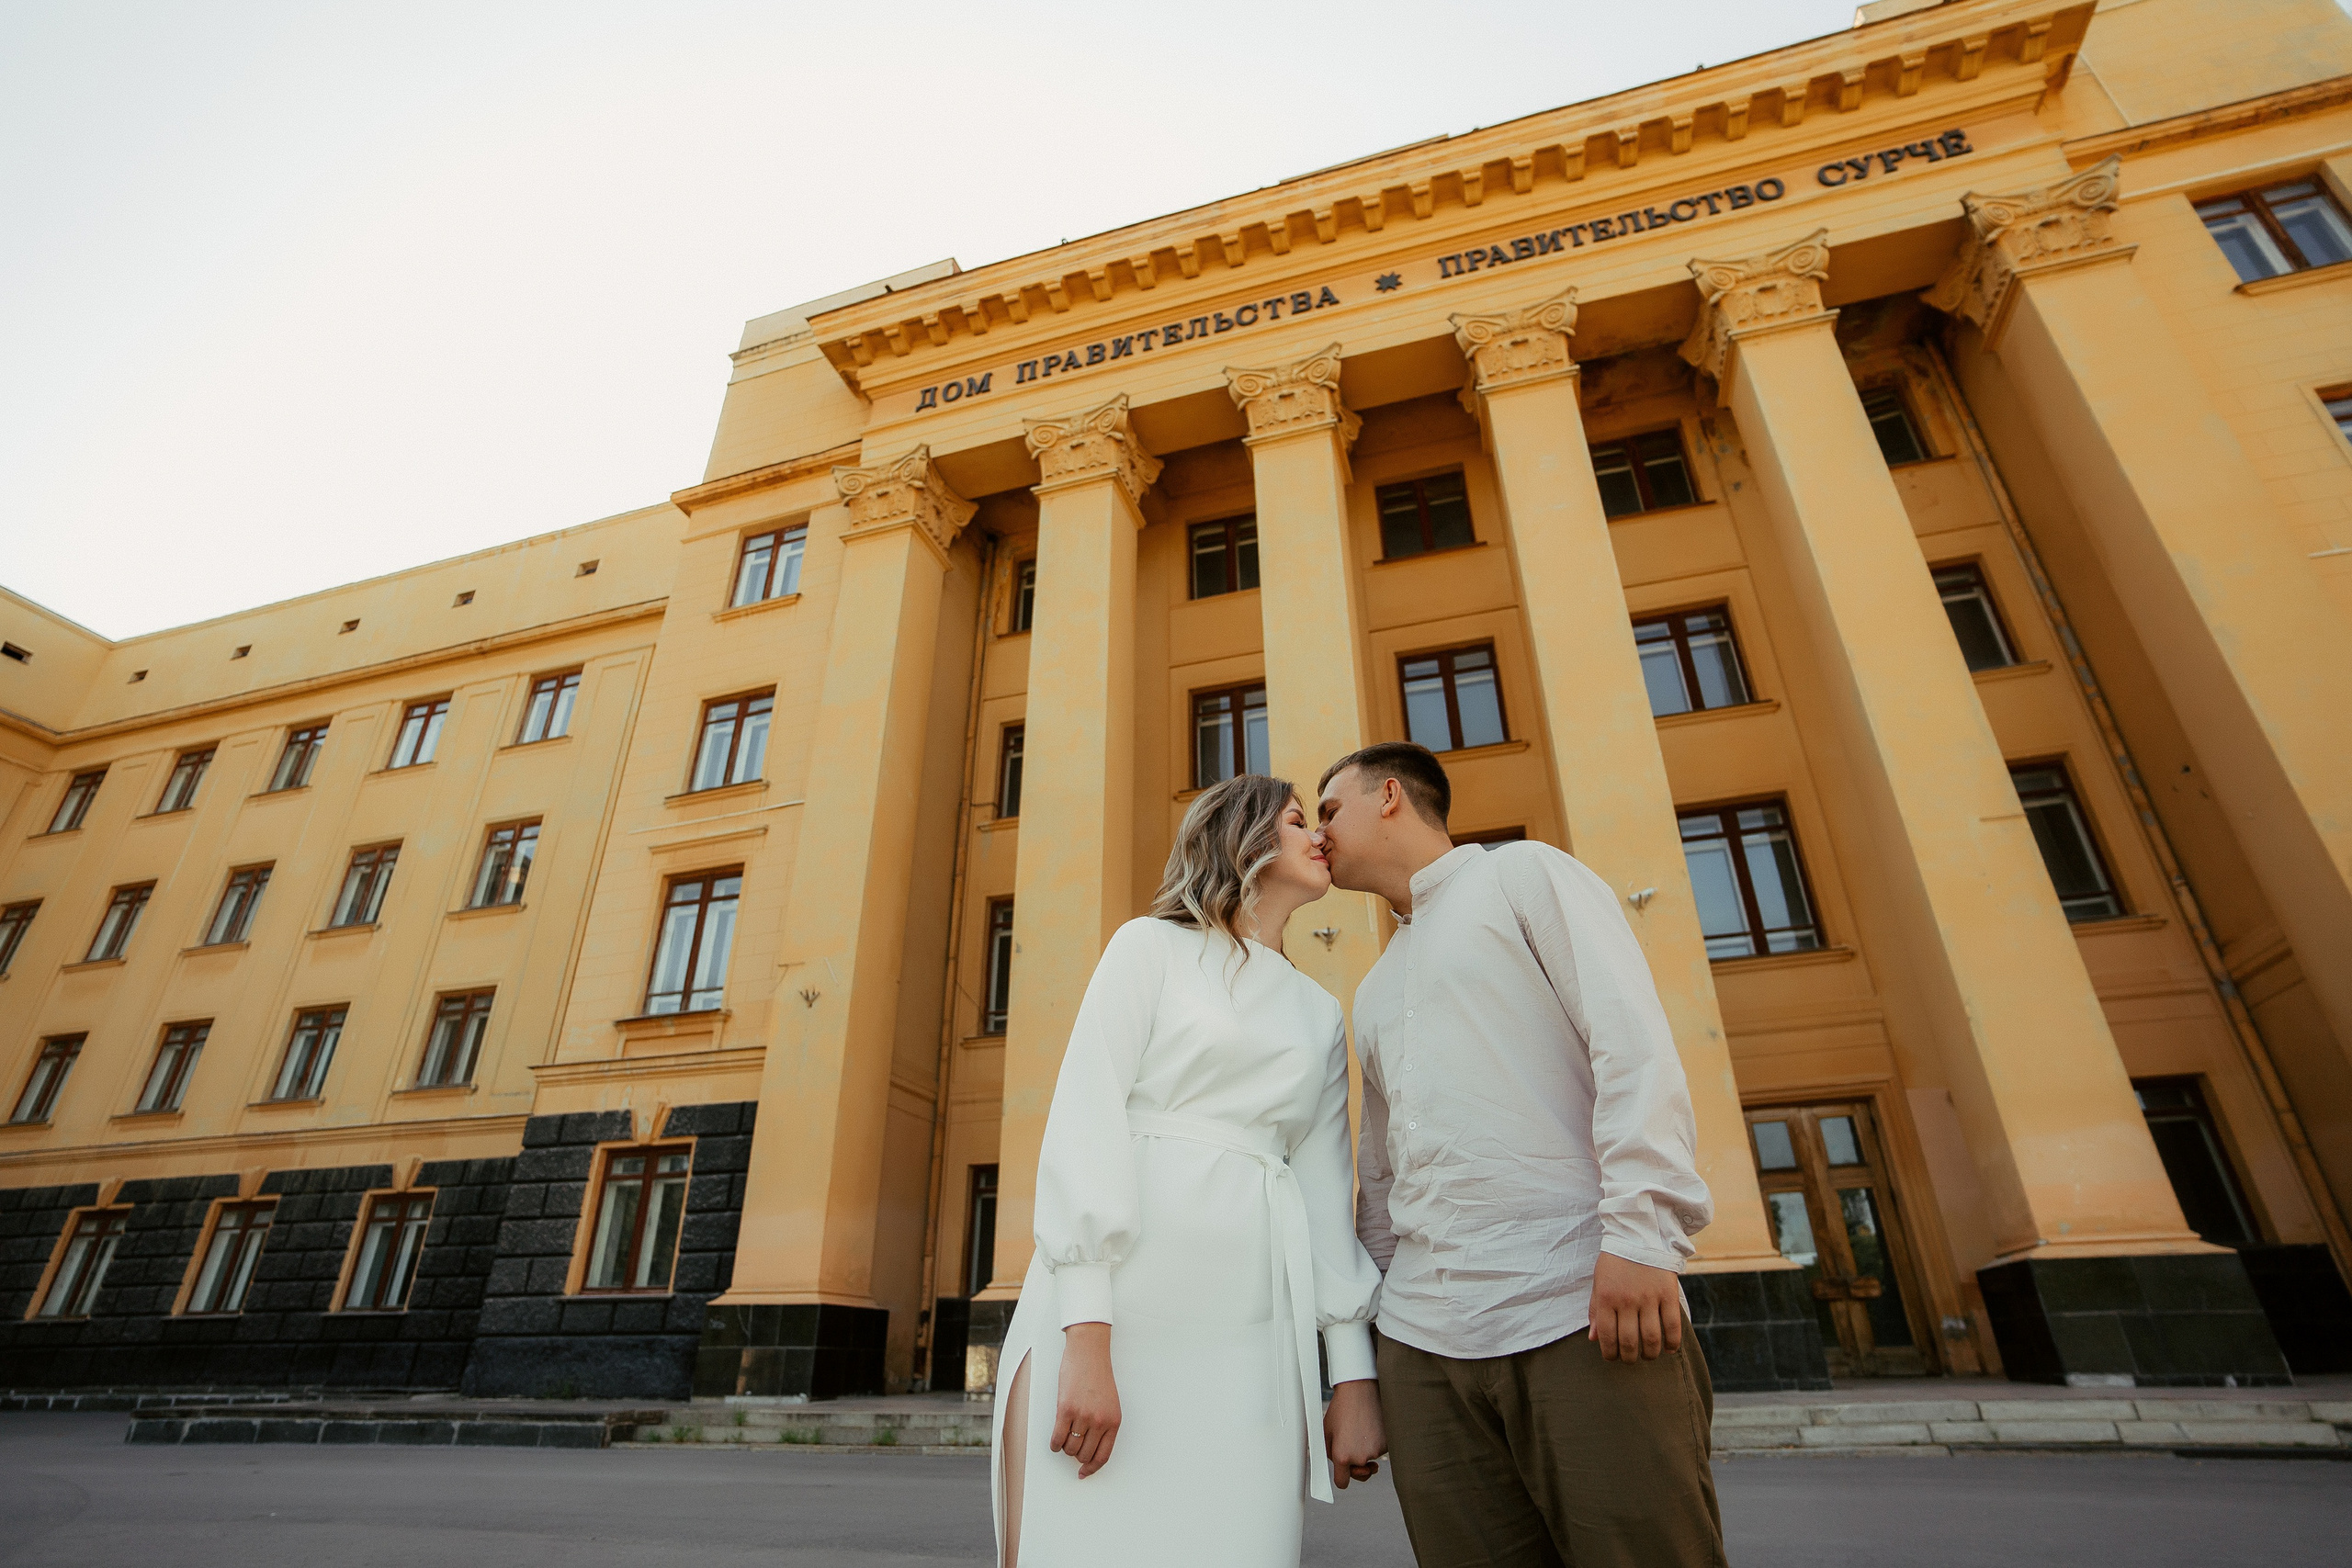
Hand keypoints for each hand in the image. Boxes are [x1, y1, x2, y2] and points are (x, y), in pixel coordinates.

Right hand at [1051, 1322, 1121, 1477]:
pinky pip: (1057, 1438)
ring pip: (1070, 1448)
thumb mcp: (1110, 1403)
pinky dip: (1054, 1444)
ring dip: (1065, 1447)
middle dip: (1076, 1455)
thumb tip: (1088, 1450)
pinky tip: (1055, 1440)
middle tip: (1072, 1446)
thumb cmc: (1098, 1376)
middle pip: (1084, 1455)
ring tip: (1064, 1436)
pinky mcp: (1065, 1410)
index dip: (1091, 1469)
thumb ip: (1103, 1425)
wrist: (1089, 1353)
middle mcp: (1100, 1421)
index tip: (1083, 1473)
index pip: (1103, 1456)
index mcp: (1114, 1422)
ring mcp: (1083, 1416)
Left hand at [1324, 1378, 1385, 1489]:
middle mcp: (1360, 1457)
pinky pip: (1380, 1450)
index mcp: (1342, 1456)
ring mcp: (1375, 1451)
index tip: (1344, 1473)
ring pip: (1370, 1460)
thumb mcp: (1326, 1432)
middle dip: (1356, 1466)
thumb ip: (1331, 1453)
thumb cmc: (1341, 1409)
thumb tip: (1338, 1465)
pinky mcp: (1387, 1444)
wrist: (1361, 1390)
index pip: (1342, 1482)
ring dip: (1366, 1450)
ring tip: (1361, 1428)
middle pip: (1359, 1474)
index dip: (1342, 1477)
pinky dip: (1377, 1442)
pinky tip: (1372, 1426)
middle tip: (1353, 1447)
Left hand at [1590, 1251, 1683, 1361]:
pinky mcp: (1668, 1294)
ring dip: (1650, 1354)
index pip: (1607, 1336)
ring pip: (1651, 1338)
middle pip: (1629, 1342)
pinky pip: (1673, 1325)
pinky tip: (1669, 1349)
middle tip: (1630, 1358)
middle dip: (1629, 1357)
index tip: (1613, 1357)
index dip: (1610, 1353)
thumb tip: (1594, 1339)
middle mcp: (1627, 1300)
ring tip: (1648, 1355)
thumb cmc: (1615, 1261)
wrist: (1638, 1234)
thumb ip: (1595, 1311)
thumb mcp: (1598, 1283)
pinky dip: (1672, 1342)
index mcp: (1606, 1298)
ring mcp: (1649, 1298)